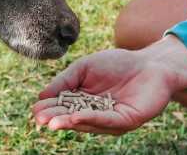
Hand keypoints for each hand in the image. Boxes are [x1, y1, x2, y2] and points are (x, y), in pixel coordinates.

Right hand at [32, 36, 186, 134]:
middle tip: (39, 120)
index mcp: (84, 102)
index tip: (35, 111)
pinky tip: (76, 117)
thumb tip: (42, 96)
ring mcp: (111, 119)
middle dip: (56, 119)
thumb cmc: (117, 63)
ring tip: (52, 122)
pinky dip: (90, 119)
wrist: (151, 63)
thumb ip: (64, 81)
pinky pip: (107, 120)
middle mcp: (96, 114)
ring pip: (87, 122)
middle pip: (72, 118)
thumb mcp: (84, 68)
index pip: (63, 107)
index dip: (50, 110)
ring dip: (69, 122)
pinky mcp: (126, 120)